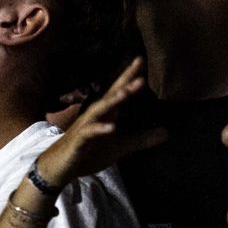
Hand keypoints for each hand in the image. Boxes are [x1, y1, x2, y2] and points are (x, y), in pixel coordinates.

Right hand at [33, 58, 168, 187]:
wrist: (60, 167)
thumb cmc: (87, 152)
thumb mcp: (119, 147)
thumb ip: (141, 139)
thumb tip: (167, 133)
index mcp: (105, 114)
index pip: (118, 92)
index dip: (129, 77)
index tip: (141, 61)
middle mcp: (95, 116)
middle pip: (110, 94)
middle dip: (124, 81)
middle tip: (138, 66)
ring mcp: (86, 127)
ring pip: (100, 110)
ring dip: (113, 100)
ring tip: (128, 91)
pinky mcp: (79, 141)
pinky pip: (89, 133)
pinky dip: (100, 129)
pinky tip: (112, 127)